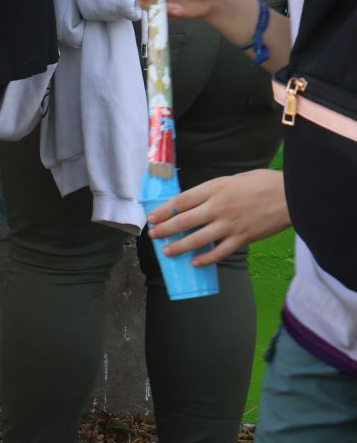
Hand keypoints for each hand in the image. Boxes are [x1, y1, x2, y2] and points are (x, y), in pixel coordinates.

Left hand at [149, 168, 289, 265]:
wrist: (291, 195)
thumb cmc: (262, 183)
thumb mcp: (232, 179)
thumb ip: (213, 191)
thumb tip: (194, 203)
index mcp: (214, 189)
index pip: (181, 201)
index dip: (164, 210)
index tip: (152, 217)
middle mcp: (218, 207)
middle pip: (184, 221)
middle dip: (165, 229)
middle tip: (153, 235)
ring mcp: (230, 225)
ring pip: (198, 239)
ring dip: (180, 246)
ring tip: (168, 252)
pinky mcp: (243, 238)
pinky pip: (220, 252)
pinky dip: (206, 258)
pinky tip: (195, 262)